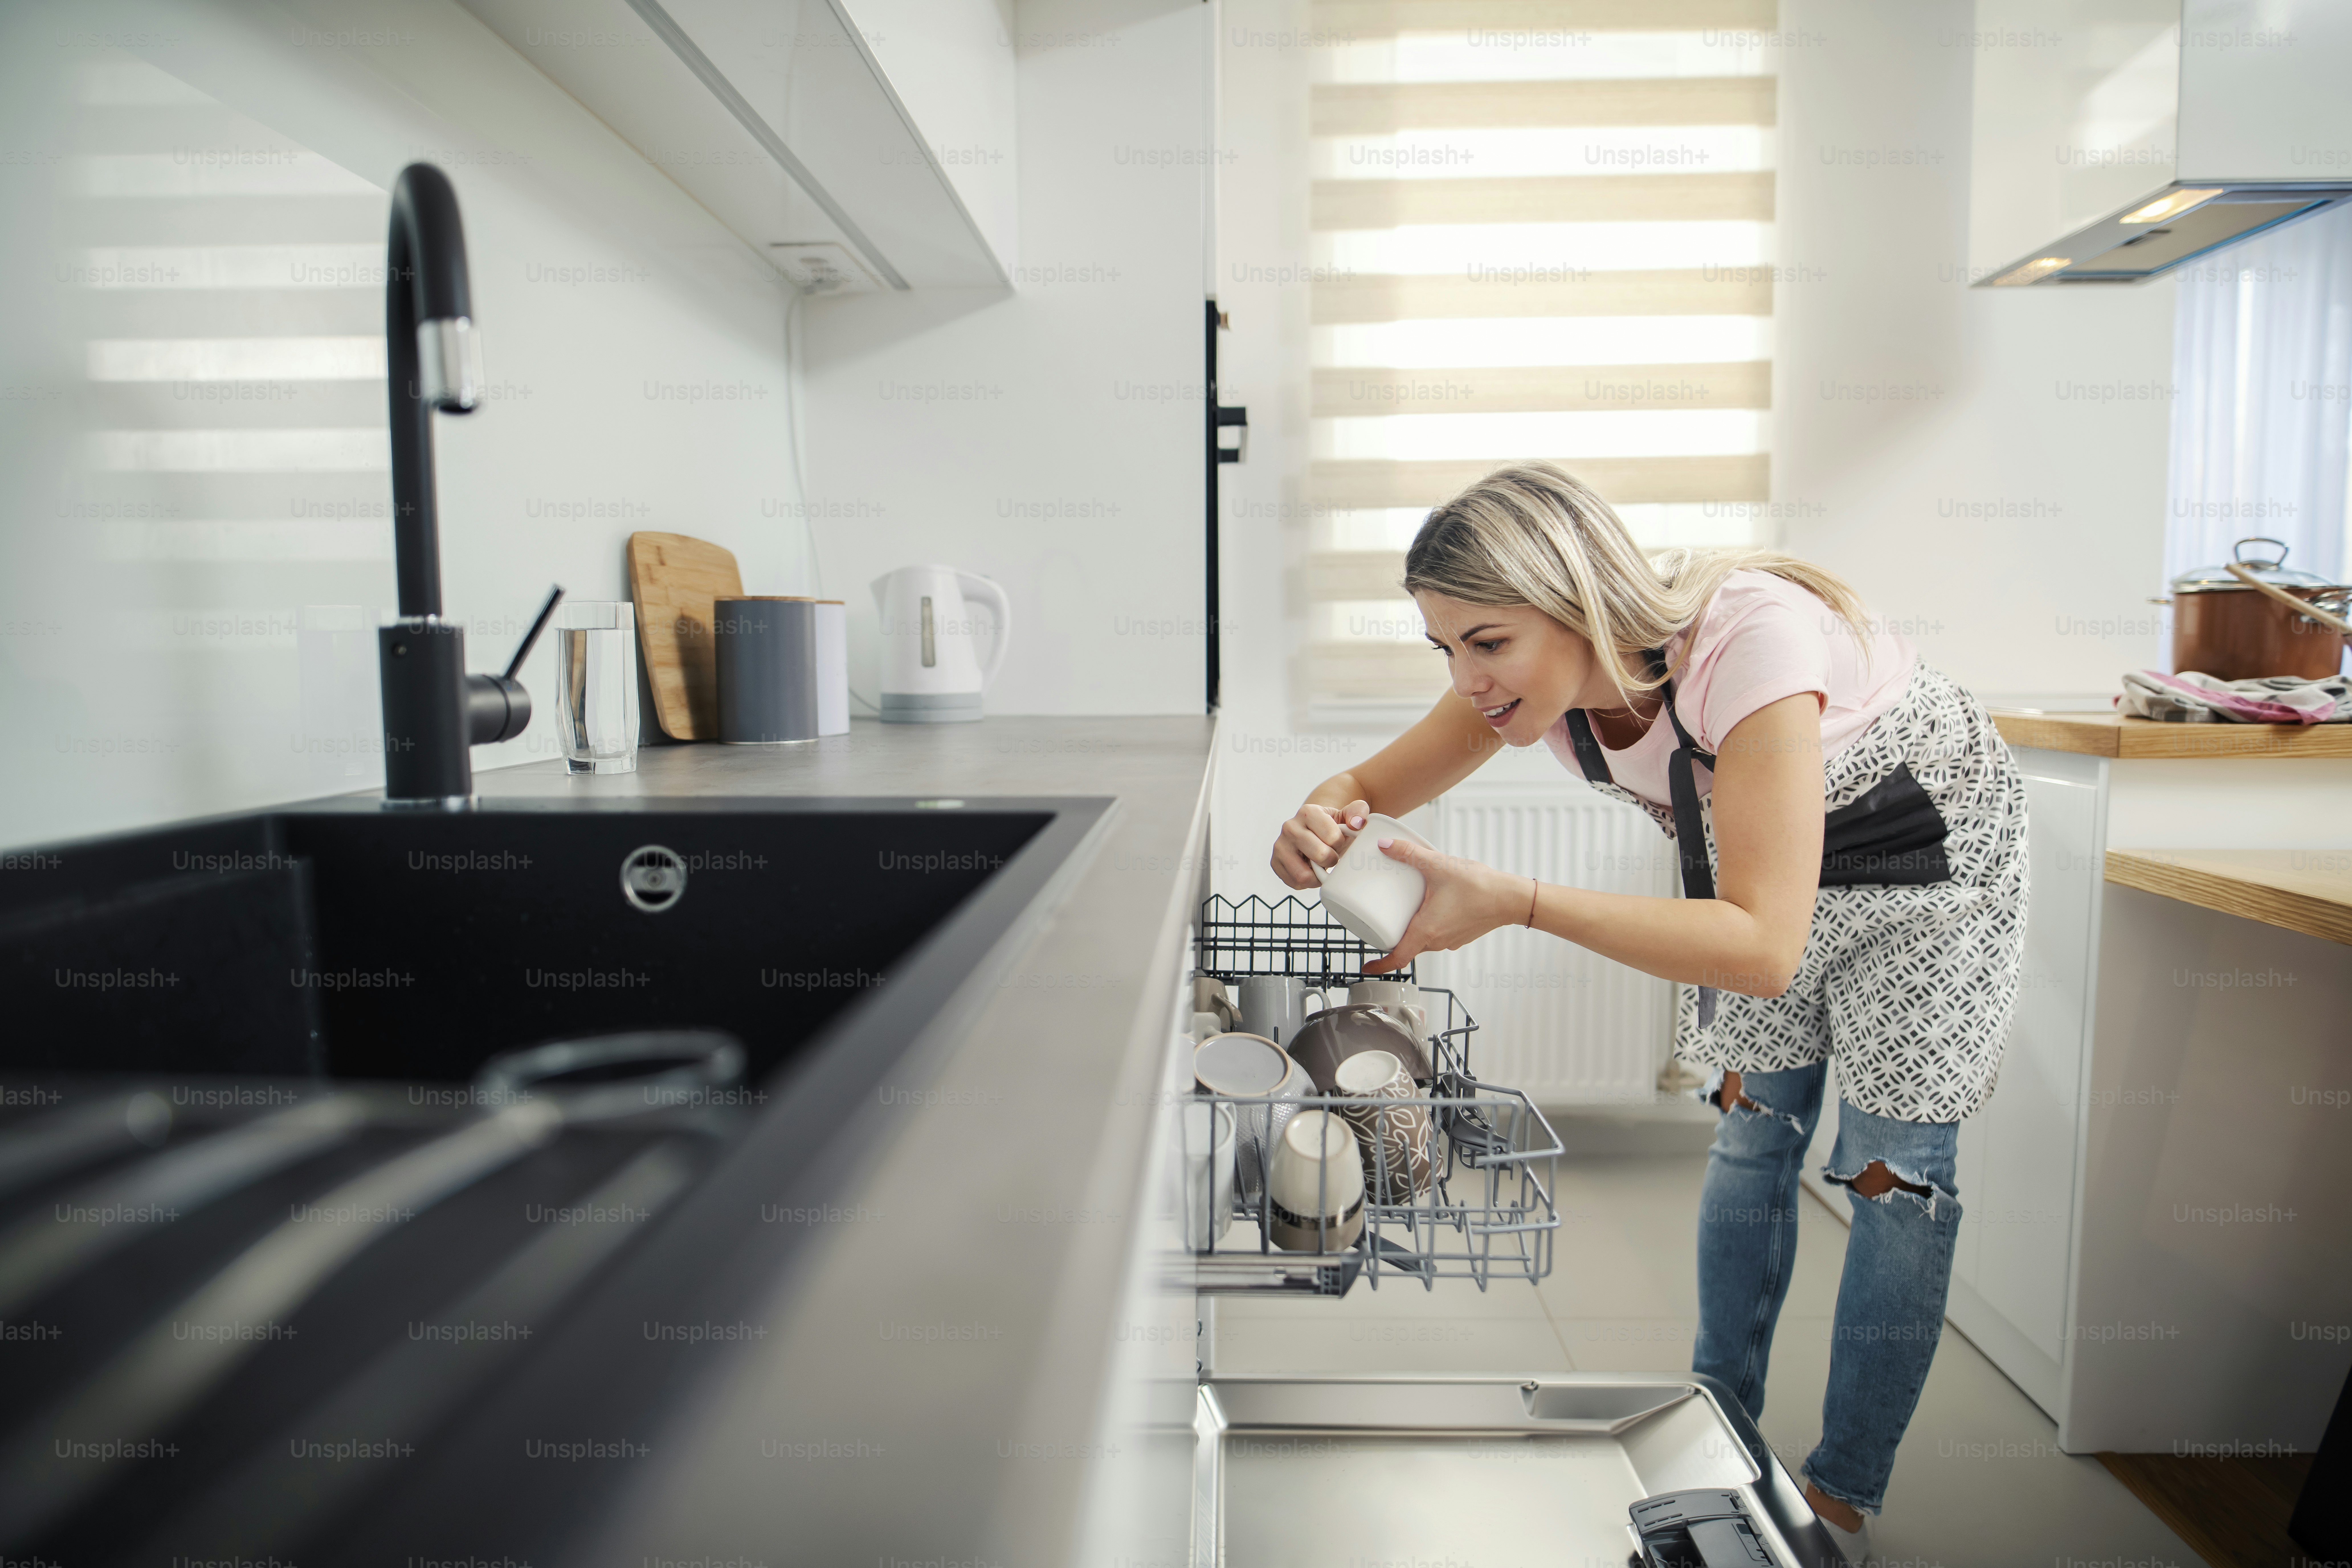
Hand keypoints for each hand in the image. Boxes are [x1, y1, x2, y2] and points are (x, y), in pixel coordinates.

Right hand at [1271, 798, 1369, 889]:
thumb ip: (1358, 812)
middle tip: (1330, 855)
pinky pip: (1295, 883)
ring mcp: (1280, 846)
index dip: (1340, 843)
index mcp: (1308, 812)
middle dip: (1331, 859)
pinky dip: (1307, 882)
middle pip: (1320, 855)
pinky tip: (1310, 870)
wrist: (1311, 832)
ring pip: (1304, 874)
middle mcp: (1290, 827)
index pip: (1332, 836)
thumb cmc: (1330, 827)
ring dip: (1318, 875)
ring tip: (1320, 865)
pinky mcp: (1275, 863)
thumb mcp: (1346, 816)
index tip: (1337, 841)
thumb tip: (1357, 823)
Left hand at [1361, 837, 1528, 974]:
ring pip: (1423, 940)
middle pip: (1407, 947)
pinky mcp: (1460, 934)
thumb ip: (1410, 854)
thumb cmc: (1479, 887)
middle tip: (1378, 924)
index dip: (1379, 965)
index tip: (1366, 966)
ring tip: (1402, 911)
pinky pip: (1437, 934)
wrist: (1512, 898)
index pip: (1397, 958)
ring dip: (1411, 930)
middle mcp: (1437, 941)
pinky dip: (1428, 925)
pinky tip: (1429, 905)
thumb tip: (1386, 846)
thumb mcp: (1439, 865)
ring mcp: (1450, 940)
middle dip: (1391, 938)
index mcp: (1427, 931)